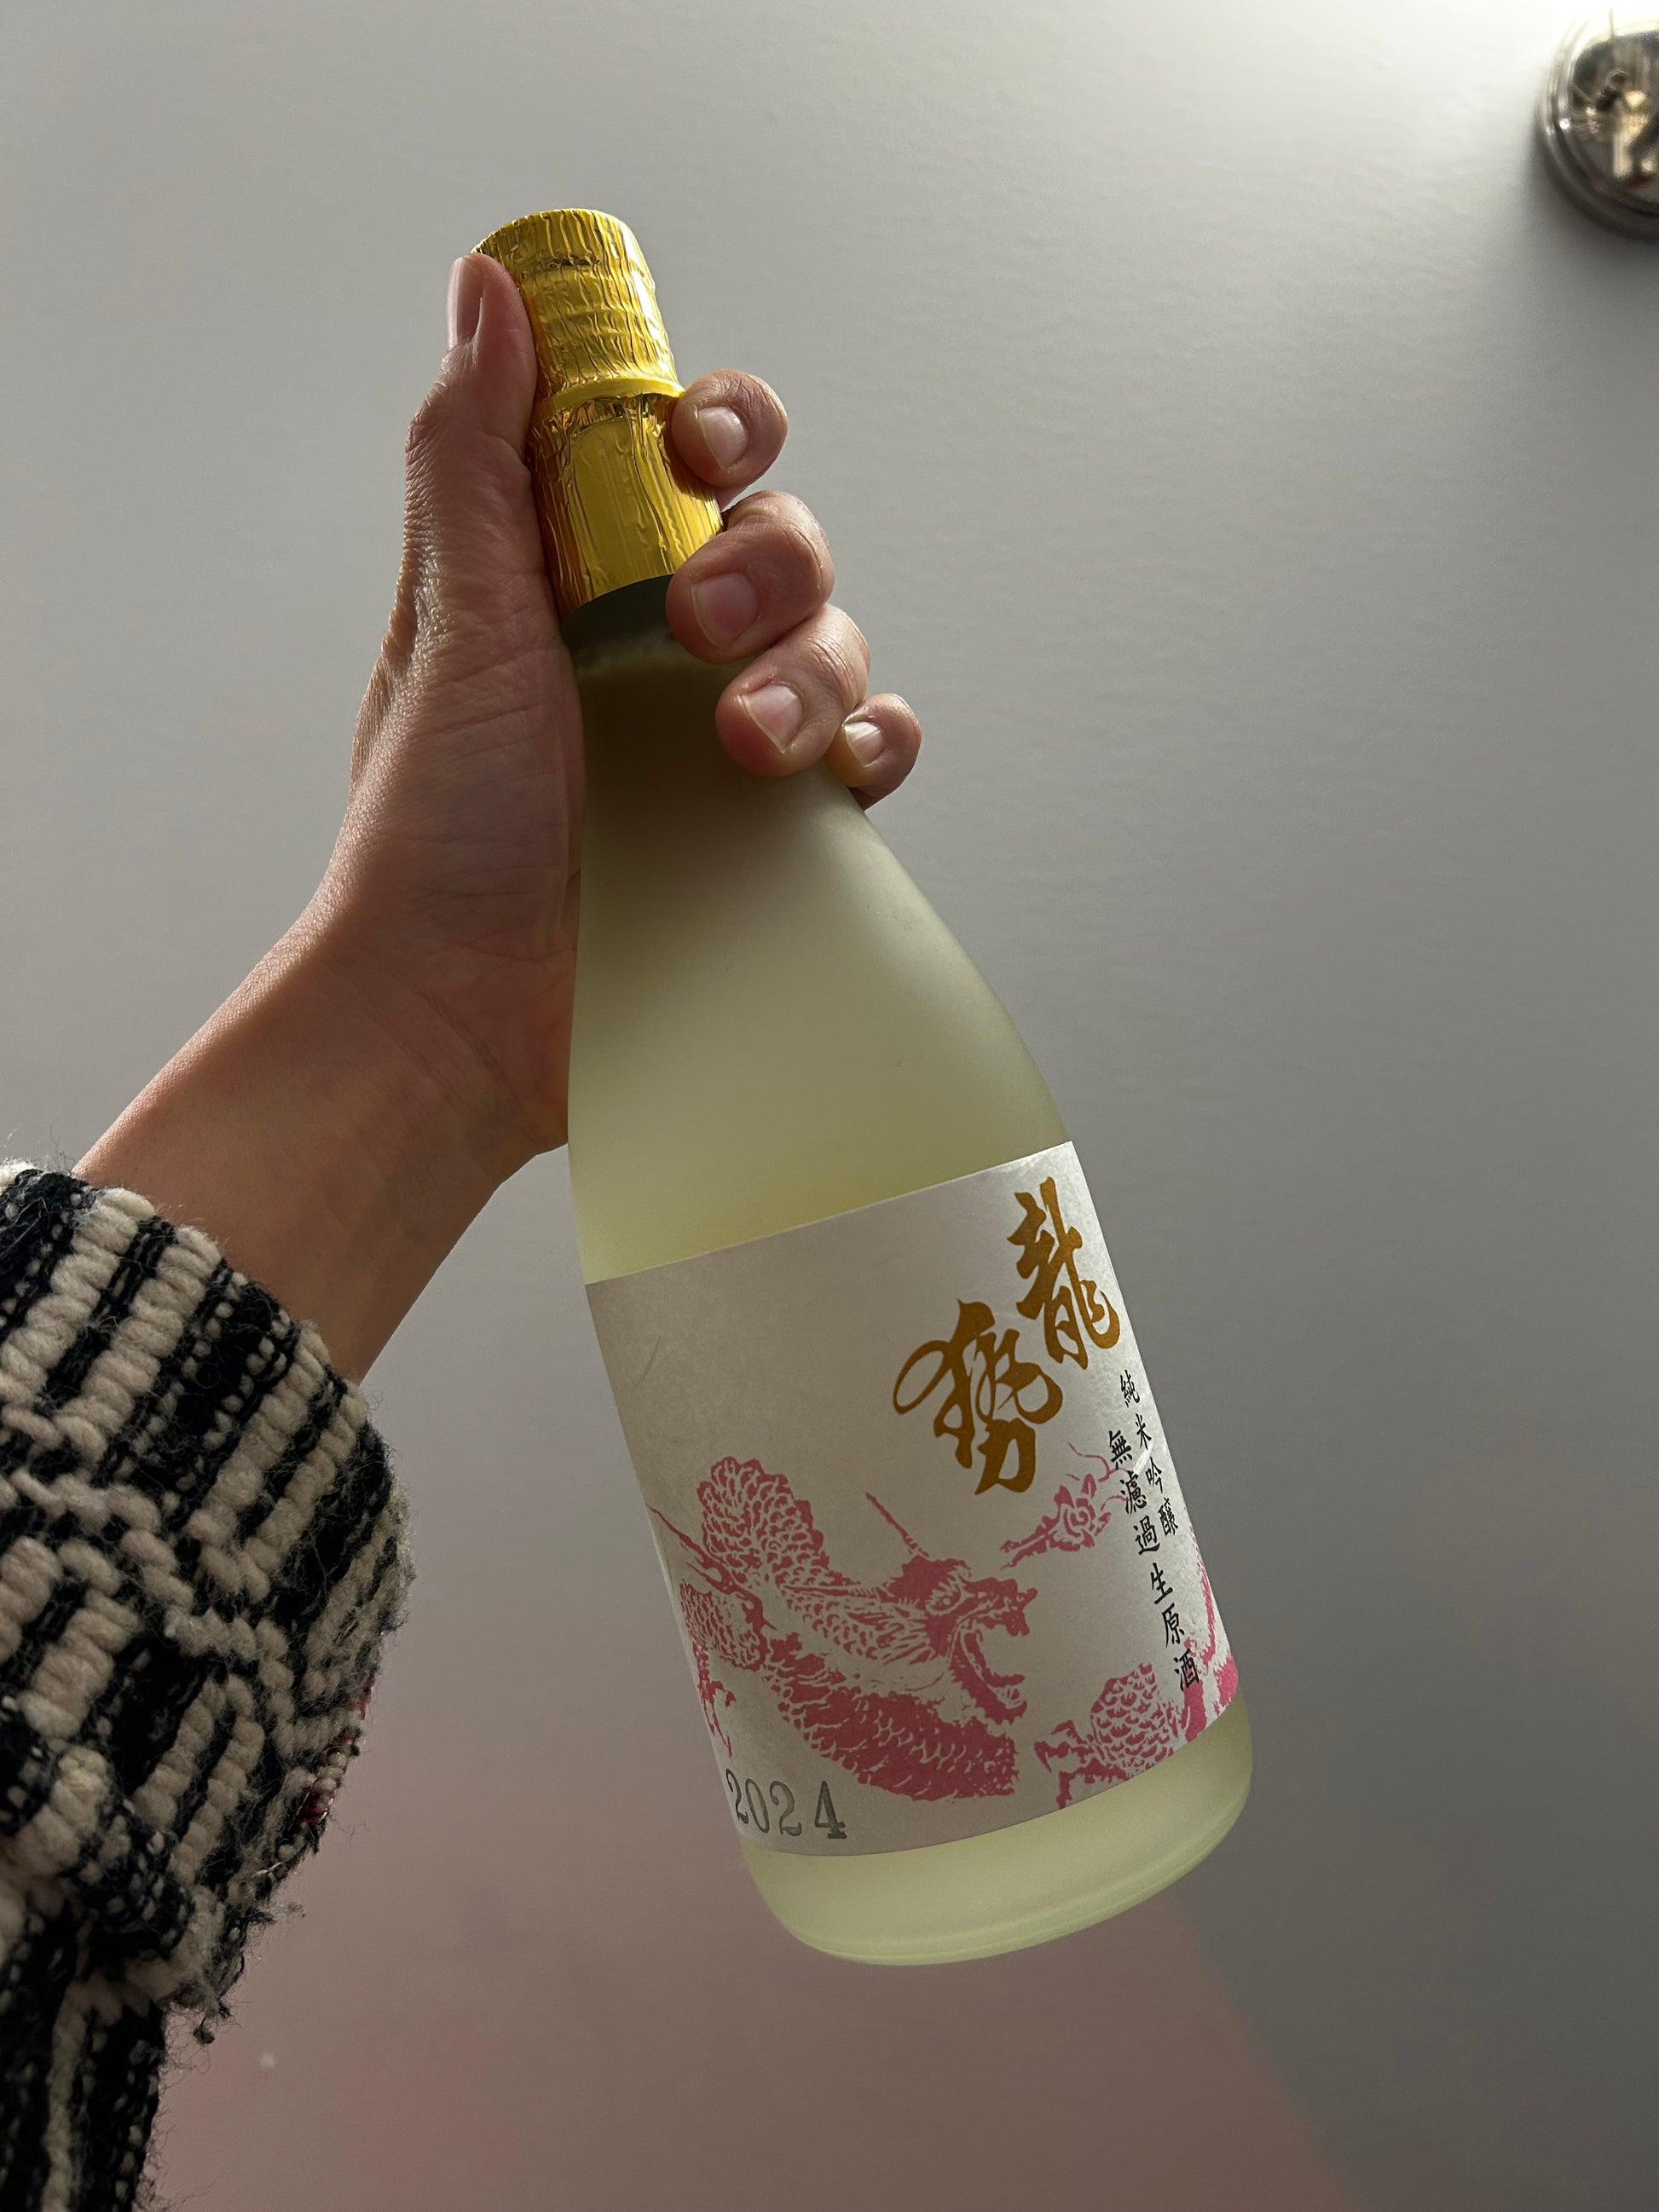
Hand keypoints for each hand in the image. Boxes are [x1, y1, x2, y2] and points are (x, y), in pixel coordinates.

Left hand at [311, 250, 921, 1172]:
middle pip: (781, 538)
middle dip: (767, 561)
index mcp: (577, 577)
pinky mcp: (771, 831)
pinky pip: (870, 754)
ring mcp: (721, 740)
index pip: (679, 454)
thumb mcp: (450, 623)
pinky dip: (873, 746)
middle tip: (700, 619)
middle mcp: (658, 646)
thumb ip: (476, 456)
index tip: (694, 449)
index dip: (715, 426)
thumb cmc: (432, 829)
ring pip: (837, 640)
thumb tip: (488, 291)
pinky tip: (829, 777)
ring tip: (740, 741)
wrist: (459, 1010)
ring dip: (812, 668)